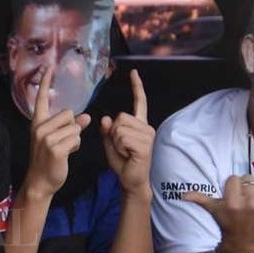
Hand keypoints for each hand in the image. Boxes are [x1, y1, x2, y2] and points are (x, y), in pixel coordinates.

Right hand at [21, 62, 90, 201]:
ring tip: (64, 150)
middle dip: (72, 127)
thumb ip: (70, 126)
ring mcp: (46, 137)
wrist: (41, 181)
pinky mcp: (55, 147)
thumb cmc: (49, 160)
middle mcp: (40, 127)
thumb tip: (87, 117)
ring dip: (75, 139)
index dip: (45, 83)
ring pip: (75, 127)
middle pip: (69, 114)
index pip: (42, 99)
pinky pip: (76, 138)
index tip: (48, 66)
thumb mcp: (57, 140)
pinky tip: (66, 154)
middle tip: (63, 143)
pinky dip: (75, 147)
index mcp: (38, 122)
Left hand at [101, 71, 153, 196]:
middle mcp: (146, 127)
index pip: (139, 102)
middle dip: (113, 132)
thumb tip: (106, 119)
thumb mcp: (110, 143)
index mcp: (139, 124)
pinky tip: (127, 155)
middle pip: (120, 117)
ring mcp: (147, 135)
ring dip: (116, 141)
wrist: (131, 181)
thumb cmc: (123, 163)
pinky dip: (119, 147)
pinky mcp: (145, 145)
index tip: (133, 72)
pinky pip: (122, 137)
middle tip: (121, 147)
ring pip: (119, 127)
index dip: (136, 87)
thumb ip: (108, 130)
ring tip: (125, 152)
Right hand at [180, 173, 253, 252]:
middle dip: (245, 187)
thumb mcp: (213, 211)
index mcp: (233, 203)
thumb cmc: (228, 224)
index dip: (232, 187)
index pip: (234, 178)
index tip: (233, 197)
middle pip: (248, 178)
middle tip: (244, 199)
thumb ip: (200, 199)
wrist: (245, 243)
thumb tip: (182, 195)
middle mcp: (250, 204)